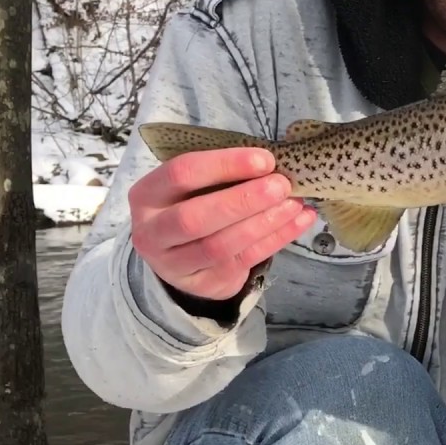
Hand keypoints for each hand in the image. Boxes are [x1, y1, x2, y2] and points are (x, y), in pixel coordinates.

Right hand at [127, 146, 317, 301]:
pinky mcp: (202, 284)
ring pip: (220, 246)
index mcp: (147, 195)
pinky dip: (275, 239)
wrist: (180, 257)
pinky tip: (299, 221)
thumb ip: (223, 174)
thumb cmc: (192, 206)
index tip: (265, 160)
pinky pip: (243, 261)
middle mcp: (152, 232)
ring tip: (295, 204)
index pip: (182, 174)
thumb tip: (272, 163)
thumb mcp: (194, 186)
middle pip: (195, 218)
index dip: (225, 164)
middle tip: (281, 186)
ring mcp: (174, 264)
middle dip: (243, 200)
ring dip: (264, 223)